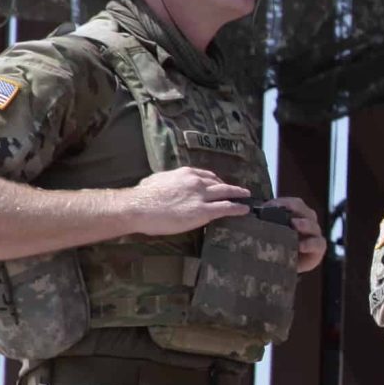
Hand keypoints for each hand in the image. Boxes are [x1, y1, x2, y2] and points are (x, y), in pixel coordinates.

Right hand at [119, 168, 248, 235]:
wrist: (137, 207)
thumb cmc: (141, 196)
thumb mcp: (156, 180)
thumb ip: (167, 181)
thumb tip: (165, 185)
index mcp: (185, 173)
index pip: (205, 175)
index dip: (215, 180)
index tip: (219, 183)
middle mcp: (196, 181)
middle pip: (218, 182)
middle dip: (229, 186)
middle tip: (239, 190)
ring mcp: (201, 196)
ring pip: (226, 193)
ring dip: (238, 194)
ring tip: (246, 196)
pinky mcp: (203, 211)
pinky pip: (226, 208)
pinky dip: (238, 208)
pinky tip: (245, 209)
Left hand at [269, 194, 326, 271]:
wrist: (281, 267)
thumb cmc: (273, 247)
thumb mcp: (267, 233)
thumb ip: (263, 224)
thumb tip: (249, 215)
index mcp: (296, 215)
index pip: (294, 204)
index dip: (284, 202)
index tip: (270, 206)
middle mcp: (307, 222)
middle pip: (306, 211)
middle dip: (296, 209)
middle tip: (285, 210)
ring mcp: (314, 235)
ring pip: (313, 225)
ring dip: (305, 224)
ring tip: (296, 224)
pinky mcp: (318, 249)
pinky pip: (319, 244)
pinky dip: (310, 244)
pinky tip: (301, 246)